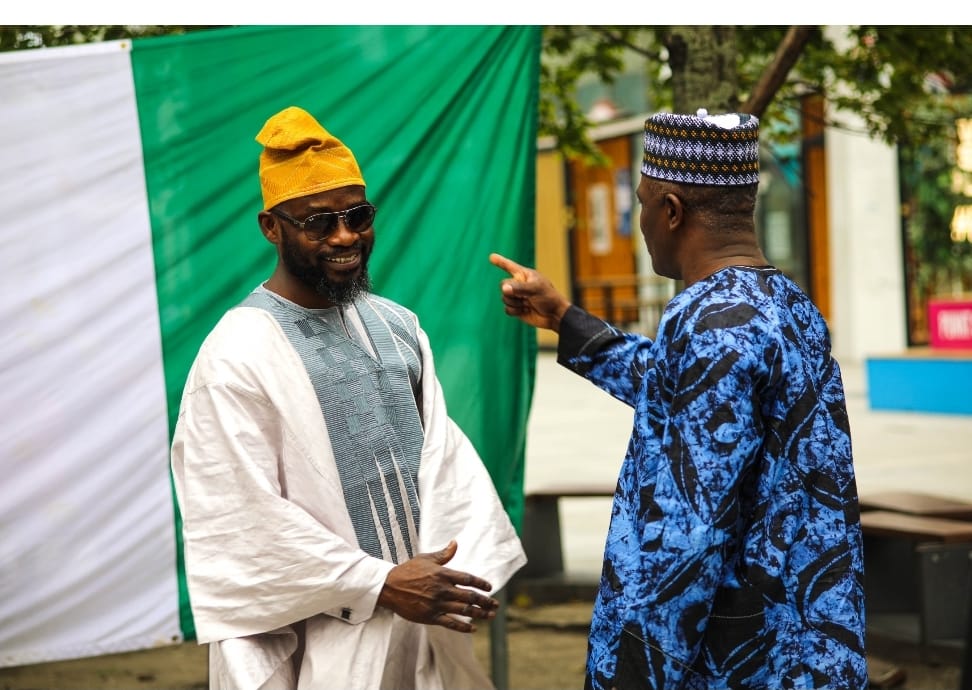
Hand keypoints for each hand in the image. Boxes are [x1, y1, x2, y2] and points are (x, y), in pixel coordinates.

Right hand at [377, 540, 497, 632]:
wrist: (389, 587)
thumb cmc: (408, 570)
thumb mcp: (426, 558)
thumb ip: (443, 554)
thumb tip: (455, 543)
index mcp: (442, 574)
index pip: (468, 579)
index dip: (481, 583)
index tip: (489, 587)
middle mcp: (442, 589)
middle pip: (470, 596)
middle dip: (485, 601)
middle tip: (495, 604)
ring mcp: (437, 604)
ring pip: (464, 610)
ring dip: (480, 613)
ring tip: (490, 615)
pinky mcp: (430, 616)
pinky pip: (451, 623)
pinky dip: (463, 627)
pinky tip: (473, 628)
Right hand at [489, 253, 570, 331]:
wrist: (554, 315)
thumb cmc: (548, 298)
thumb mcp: (535, 289)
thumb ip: (519, 288)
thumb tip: (504, 289)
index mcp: (524, 275)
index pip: (510, 266)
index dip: (500, 261)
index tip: (491, 257)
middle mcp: (519, 285)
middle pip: (503, 285)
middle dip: (512, 292)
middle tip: (525, 296)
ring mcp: (517, 297)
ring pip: (504, 298)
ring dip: (515, 303)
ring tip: (528, 304)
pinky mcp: (516, 308)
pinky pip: (507, 309)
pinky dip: (515, 311)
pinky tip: (526, 310)